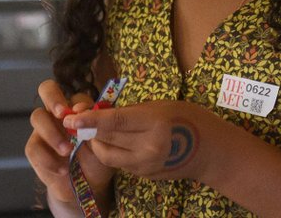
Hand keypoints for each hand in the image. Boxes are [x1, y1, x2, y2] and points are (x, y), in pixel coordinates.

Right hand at [26, 79, 111, 205]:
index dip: (79, 102)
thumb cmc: (97, 160)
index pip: (75, 95)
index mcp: (77, 110)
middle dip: (53, 98)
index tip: (84, 115)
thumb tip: (82, 111)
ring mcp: (43, 129)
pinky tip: (62, 170)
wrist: (86, 186)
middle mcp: (57, 114)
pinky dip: (48, 159)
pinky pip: (34, 147)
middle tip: (62, 114)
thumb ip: (94, 126)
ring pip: (37, 117)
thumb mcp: (103, 145)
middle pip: (46, 89)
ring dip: (52, 133)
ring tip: (67, 151)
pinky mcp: (34, 148)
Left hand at [62, 99, 211, 180]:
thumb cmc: (188, 118)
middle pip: (107, 140)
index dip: (88, 120)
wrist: (212, 152)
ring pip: (108, 156)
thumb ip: (130, 111)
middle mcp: (149, 147)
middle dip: (87, 131)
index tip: (68, 117)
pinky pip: (119, 163)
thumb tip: (99, 111)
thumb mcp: (160, 105)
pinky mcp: (145, 175)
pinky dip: (112, 152)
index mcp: (154, 123)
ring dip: (97, 143)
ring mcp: (146, 165)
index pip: (114, 122)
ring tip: (95, 131)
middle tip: (74, 121)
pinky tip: (114, 142)